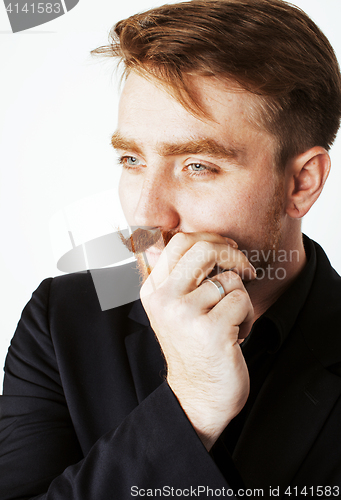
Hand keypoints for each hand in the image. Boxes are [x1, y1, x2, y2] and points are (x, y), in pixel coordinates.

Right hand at [140, 232, 255, 450]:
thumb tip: (203, 239)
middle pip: (203, 249)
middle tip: (244, 269)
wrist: (198, 398)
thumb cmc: (193, 347)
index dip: (210, 238)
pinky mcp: (211, 330)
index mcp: (153, 291)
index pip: (179, 242)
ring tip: (231, 319)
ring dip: (241, 297)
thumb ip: (181, 276)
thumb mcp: (175, 309)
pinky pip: (242, 300)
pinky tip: (236, 335)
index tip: (228, 248)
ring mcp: (185, 315)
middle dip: (233, 254)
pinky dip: (247, 316)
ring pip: (229, 278)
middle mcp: (164, 300)